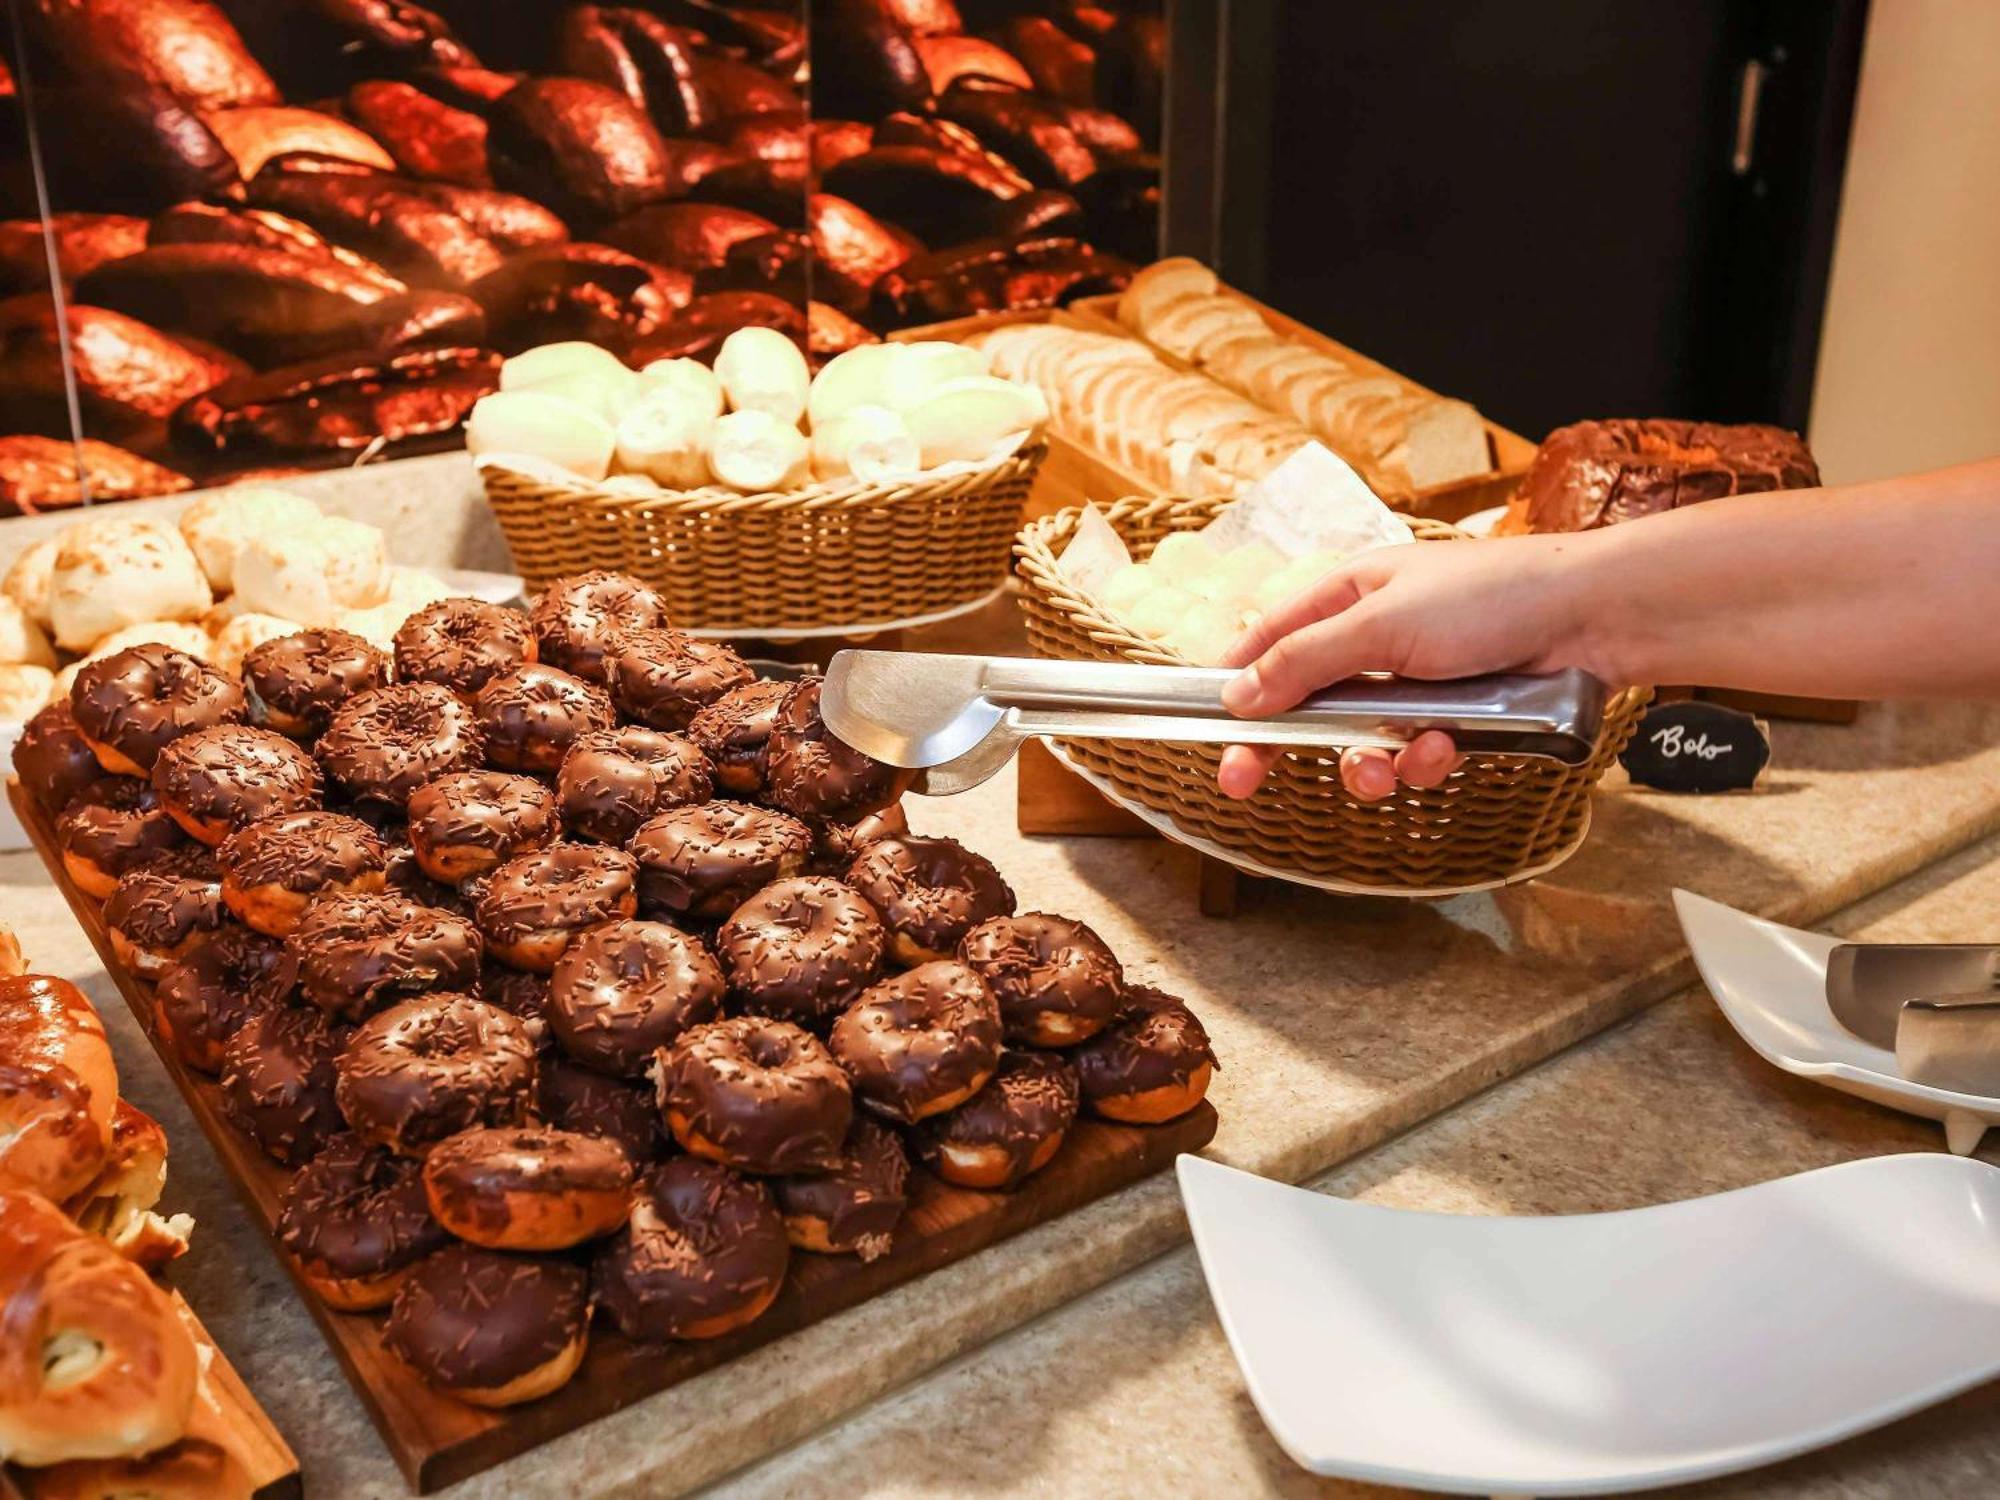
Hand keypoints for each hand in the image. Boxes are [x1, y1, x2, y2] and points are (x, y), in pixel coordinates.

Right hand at [1216, 533, 1598, 798]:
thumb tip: (1237, 693)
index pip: (1267, 643)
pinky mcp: (1454, 718)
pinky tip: (1447, 746)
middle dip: (1284, 745)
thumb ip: (1303, 663)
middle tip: (1245, 782)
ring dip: (1368, 762)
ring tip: (1389, 767)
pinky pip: (1415, 755)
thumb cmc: (1489, 596)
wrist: (1591, 620)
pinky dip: (1425, 759)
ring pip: (1361, 742)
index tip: (1207, 730)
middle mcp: (1374, 638)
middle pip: (1305, 704)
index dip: (1234, 687)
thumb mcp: (1380, 626)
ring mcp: (1414, 681)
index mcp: (1346, 596)